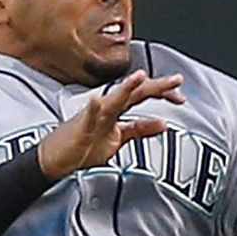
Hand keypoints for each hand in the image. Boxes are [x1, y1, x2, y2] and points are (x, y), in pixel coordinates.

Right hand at [36, 71, 184, 177]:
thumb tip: (163, 123)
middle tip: (177, 80)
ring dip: (127, 88)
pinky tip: (97, 99)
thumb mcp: (119, 138)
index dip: (162, 94)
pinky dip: (93, 108)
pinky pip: (87, 117)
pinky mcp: (81, 129)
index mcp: (116, 110)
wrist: (55, 159)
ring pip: (114, 100)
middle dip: (156, 86)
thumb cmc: (84, 146)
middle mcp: (107, 109)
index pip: (142, 96)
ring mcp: (94, 117)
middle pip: (134, 93)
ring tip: (140, 77)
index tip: (181, 96)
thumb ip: (140, 129)